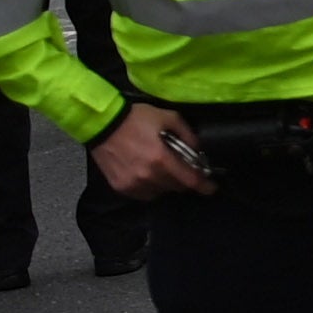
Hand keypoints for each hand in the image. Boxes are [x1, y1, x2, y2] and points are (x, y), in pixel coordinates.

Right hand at [89, 103, 208, 198]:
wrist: (100, 123)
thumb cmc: (135, 118)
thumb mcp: (168, 118)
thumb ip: (187, 134)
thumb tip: (198, 149)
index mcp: (161, 160)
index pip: (190, 181)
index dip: (204, 186)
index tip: (212, 187)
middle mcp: (148, 176)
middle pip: (176, 187)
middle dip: (184, 180)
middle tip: (184, 169)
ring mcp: (133, 183)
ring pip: (161, 192)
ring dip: (167, 183)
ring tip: (163, 170)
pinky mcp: (120, 187)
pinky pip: (144, 194)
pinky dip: (151, 187)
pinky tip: (149, 175)